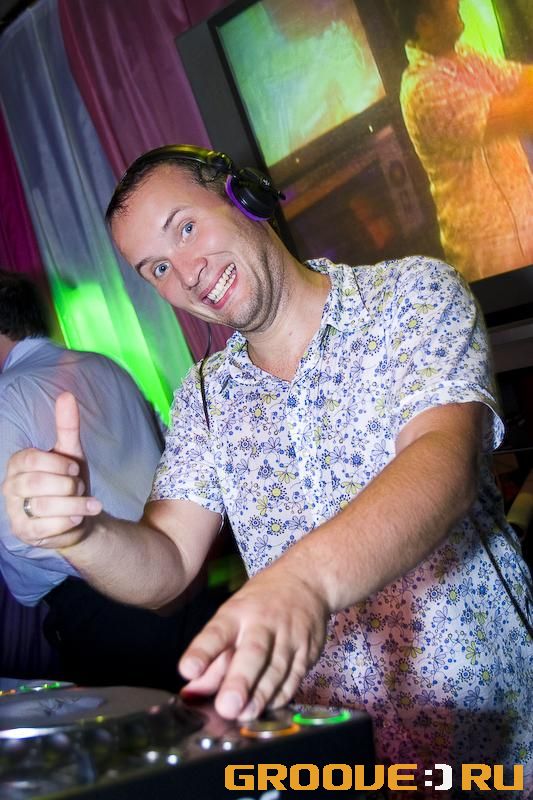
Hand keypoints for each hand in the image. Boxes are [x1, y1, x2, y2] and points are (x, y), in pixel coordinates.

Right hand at [2, 392, 101, 548]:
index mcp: (18, 463)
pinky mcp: (24, 533)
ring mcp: (14, 511)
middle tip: (79, 487)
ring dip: (73, 504)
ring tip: (84, 503)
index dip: (59, 464)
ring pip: (44, 506)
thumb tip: (66, 395)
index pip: (32, 459)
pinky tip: (80, 517)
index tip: (75, 469)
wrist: (80, 517)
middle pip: (38, 483)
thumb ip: (67, 426)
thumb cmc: (70, 482)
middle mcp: (10, 486)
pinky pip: (47, 527)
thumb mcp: (72, 453)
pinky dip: (70, 521)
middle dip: (69, 486)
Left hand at [179, 562, 327, 719]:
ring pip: (276, 668)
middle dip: (239, 681)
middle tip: (226, 706)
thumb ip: (213, 655)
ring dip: (260, 695)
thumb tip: (193, 691)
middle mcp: (264, 622)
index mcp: (237, 612)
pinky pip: (295, 676)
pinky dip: (281, 694)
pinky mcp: (308, 650)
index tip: (188, 670)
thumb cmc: (260, 602)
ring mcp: (289, 636)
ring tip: (245, 715)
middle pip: (253, 652)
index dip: (202, 652)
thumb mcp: (231, 616)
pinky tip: (268, 706)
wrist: (306, 580)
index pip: (217, 632)